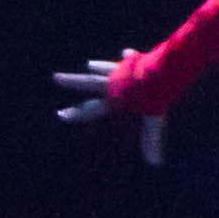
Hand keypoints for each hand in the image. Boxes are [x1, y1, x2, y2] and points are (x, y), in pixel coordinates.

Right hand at [53, 63, 168, 165]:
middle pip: (87, 83)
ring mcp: (122, 70)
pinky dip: (127, 59)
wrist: (162, 70)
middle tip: (56, 77)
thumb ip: (151, 140)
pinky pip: (127, 60)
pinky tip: (126, 54)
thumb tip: (155, 163)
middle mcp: (113, 83)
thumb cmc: (156, 96)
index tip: (60, 114)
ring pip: (105, 69)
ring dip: (97, 68)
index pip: (90, 109)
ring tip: (89, 65)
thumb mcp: (154, 120)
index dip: (76, 114)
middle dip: (71, 82)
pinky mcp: (135, 61)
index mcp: (114, 99)